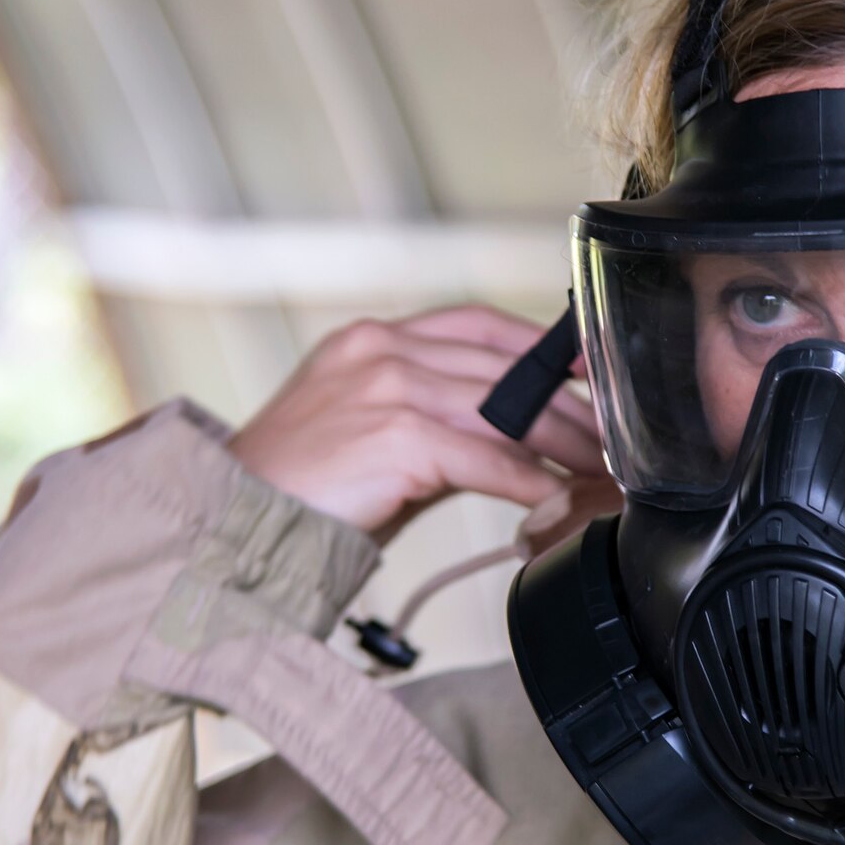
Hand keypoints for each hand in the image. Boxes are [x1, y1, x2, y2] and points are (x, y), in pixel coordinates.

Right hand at [228, 305, 604, 543]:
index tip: (585, 369)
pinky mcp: (395, 436)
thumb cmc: (300, 488)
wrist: (234, 520)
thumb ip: (434, 420)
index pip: (478, 324)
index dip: (541, 345)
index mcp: (373, 339)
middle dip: (567, 405)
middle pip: (504, 368)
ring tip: (597, 471)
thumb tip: (513, 442)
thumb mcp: (367, 429)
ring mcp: (388, 388)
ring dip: (562, 444)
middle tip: (610, 437)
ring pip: (505, 410)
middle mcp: (382, 351)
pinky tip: (553, 499)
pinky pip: (485, 458)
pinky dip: (527, 481)